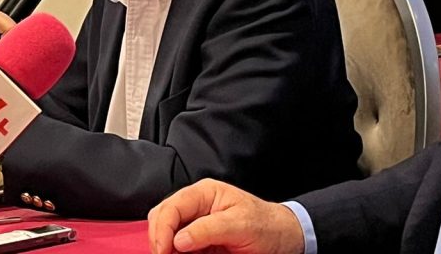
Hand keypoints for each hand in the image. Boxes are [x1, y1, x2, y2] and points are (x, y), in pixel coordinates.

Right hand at [148, 179, 304, 253]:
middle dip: (158, 239)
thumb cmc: (265, 225)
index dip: (162, 230)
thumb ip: (208, 229)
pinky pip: (177, 249)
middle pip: (161, 218)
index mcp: (203, 193)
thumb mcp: (240, 224)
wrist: (282, 238)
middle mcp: (195, 207)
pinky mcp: (198, 243)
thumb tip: (179, 240)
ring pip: (165, 234)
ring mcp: (195, 225)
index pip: (171, 207)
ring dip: (164, 247)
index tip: (164, 251)